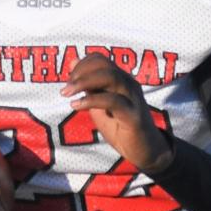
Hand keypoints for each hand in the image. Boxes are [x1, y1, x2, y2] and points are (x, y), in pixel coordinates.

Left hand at [61, 53, 173, 172]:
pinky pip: (112, 100)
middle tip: (66, 89)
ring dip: (84, 82)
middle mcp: (128, 84)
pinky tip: (77, 106)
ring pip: (110, 77)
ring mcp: (132, 98)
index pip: (100, 59)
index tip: (68, 81)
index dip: (81, 66)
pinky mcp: (133, 115)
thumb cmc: (121, 127)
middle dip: (80, 72)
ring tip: (67, 93)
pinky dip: (91, 100)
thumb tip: (73, 63)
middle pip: (104, 65)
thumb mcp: (100, 104)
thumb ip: (89, 86)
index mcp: (121, 79)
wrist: (145, 151)